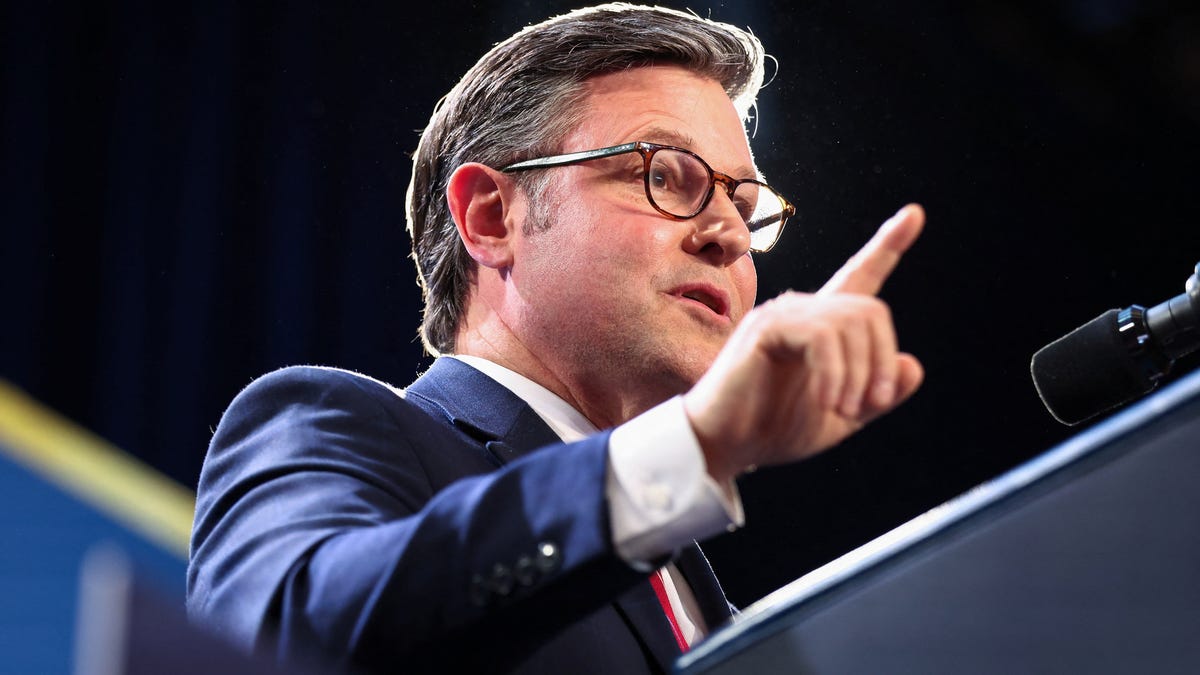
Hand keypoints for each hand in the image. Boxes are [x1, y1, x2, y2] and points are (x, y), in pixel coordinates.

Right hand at [684, 204, 925, 482]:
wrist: (725, 445)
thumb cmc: (774, 429)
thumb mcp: (843, 416)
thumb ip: (878, 394)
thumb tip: (910, 364)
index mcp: (822, 328)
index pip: (860, 276)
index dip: (888, 245)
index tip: (915, 214)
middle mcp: (802, 310)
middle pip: (869, 310)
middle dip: (881, 361)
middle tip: (872, 405)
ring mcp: (781, 314)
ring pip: (850, 323)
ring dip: (859, 374)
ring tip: (844, 410)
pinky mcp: (766, 328)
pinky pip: (822, 337)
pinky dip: (834, 373)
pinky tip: (827, 401)